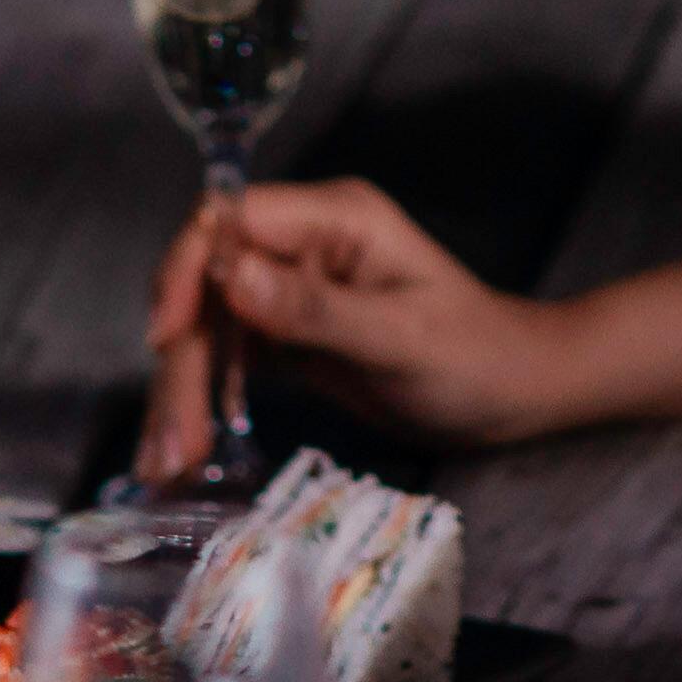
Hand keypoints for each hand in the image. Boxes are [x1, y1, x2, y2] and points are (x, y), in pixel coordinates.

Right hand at [136, 176, 576, 481]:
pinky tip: (189, 447)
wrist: (514, 394)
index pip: (228, 220)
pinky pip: (227, 356)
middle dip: (182, 359)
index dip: (186, 272)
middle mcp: (304, 243)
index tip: (166, 338)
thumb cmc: (474, 358)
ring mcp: (291, 286)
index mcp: (334, 218)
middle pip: (208, 284)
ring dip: (184, 389)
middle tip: (171, 443)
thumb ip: (315, 309)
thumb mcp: (399, 338)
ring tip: (169, 463)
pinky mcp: (288, 332)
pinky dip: (204, 398)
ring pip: (209, 327)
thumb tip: (230, 275)